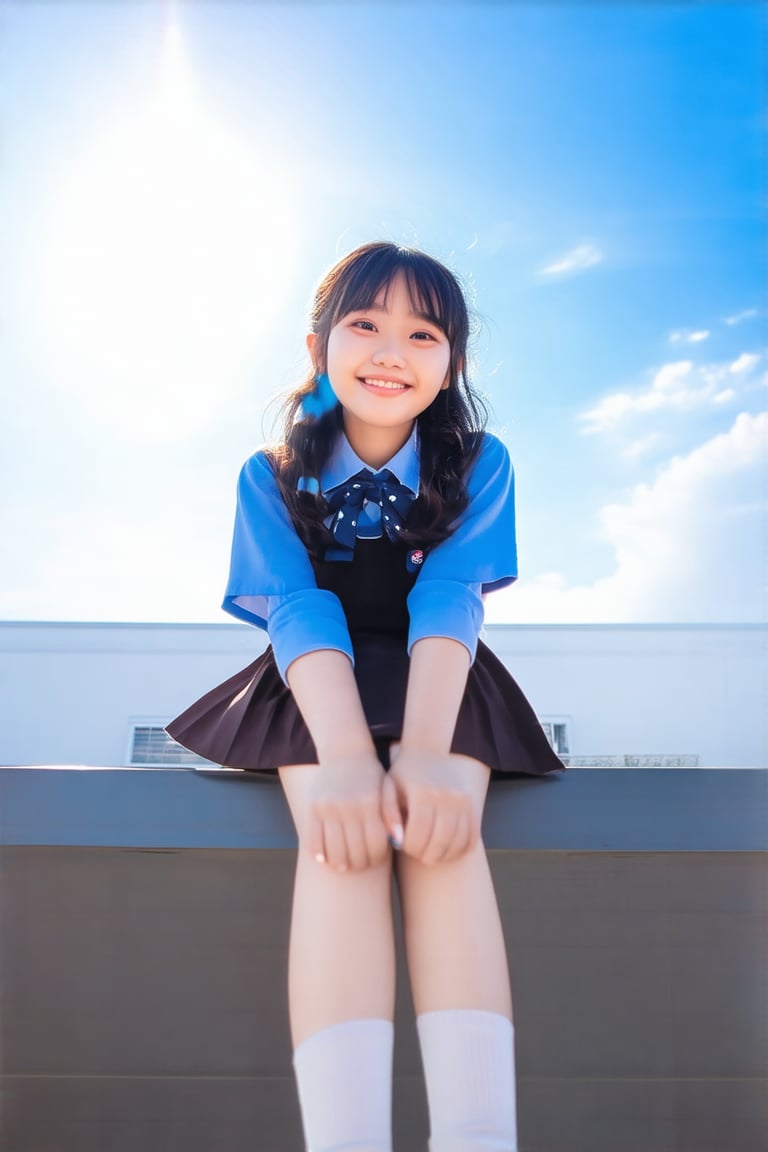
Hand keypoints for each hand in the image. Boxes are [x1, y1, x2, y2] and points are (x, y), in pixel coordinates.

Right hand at [308, 751, 403, 872]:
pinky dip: (320, 854)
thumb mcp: (387, 789)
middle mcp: (348, 806)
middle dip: (359, 864)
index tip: (375, 859)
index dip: (376, 858)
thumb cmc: (370, 775)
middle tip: (361, 864)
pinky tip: (326, 858)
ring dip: (340, 863)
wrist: (344, 752)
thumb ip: (393, 814)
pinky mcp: (311, 808)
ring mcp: (327, 808)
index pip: (374, 844)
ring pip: (334, 850)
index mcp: (369, 803)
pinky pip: (313, 840)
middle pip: (354, 851)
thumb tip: (398, 840)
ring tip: (345, 864)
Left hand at [388, 747, 481, 865]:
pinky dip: (460, 849)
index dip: (408, 847)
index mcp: (422, 793)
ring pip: (457, 844)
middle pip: (438, 843)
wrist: (434, 751)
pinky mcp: (474, 806)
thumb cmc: (406, 774)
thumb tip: (396, 841)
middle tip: (417, 851)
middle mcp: (446, 797)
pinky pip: (471, 838)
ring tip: (430, 852)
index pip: (417, 836)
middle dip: (425, 854)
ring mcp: (463, 802)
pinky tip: (446, 849)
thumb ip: (388, 814)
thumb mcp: (389, 786)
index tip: (403, 845)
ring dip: (443, 855)